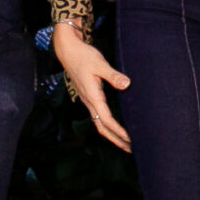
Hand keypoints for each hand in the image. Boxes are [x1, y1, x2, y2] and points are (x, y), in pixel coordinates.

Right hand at [53, 22, 131, 151]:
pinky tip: (115, 126)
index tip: (130, 139)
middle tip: (131, 149)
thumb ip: (113, 75)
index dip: (119, 131)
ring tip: (125, 143)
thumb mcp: (99, 64)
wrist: (68, 50)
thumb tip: (126, 84)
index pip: (107, 120)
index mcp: (92, 96)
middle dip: (116, 140)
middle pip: (102, 128)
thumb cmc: (83, 56)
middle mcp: (89, 101)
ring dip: (112, 134)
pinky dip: (107, 125)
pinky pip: (98, 116)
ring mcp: (88, 100)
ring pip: (99, 123)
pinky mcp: (88, 96)